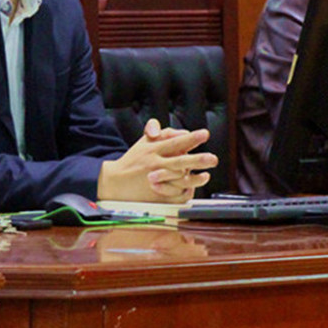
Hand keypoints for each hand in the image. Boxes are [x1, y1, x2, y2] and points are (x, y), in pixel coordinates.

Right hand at [98, 119, 217, 203]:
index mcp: (153, 149)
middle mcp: (155, 164)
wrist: (114, 182)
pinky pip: (174, 193)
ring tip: (206, 175)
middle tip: (213, 158)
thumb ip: (162, 134)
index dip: (190, 138)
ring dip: (194, 178)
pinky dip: (186, 190)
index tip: (204, 134)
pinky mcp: (156, 194)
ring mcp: (156, 181)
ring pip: (178, 179)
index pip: (175, 142)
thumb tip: (182, 132)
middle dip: (198, 159)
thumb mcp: (144, 142)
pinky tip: (194, 187)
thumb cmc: (133, 160)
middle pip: (179, 161)